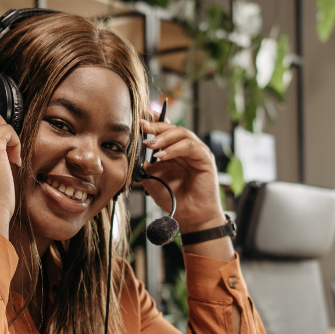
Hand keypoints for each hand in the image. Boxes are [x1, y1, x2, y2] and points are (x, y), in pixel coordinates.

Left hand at [138, 113, 225, 235]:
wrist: (189, 216)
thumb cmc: (172, 197)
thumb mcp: (151, 177)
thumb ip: (143, 162)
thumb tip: (129, 149)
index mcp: (173, 149)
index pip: (164, 128)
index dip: (153, 120)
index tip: (138, 117)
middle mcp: (186, 147)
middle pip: (172, 127)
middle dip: (156, 125)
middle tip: (142, 127)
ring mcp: (197, 151)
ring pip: (182, 133)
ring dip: (164, 137)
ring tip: (150, 144)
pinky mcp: (205, 158)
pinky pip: (190, 146)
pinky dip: (175, 148)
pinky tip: (162, 156)